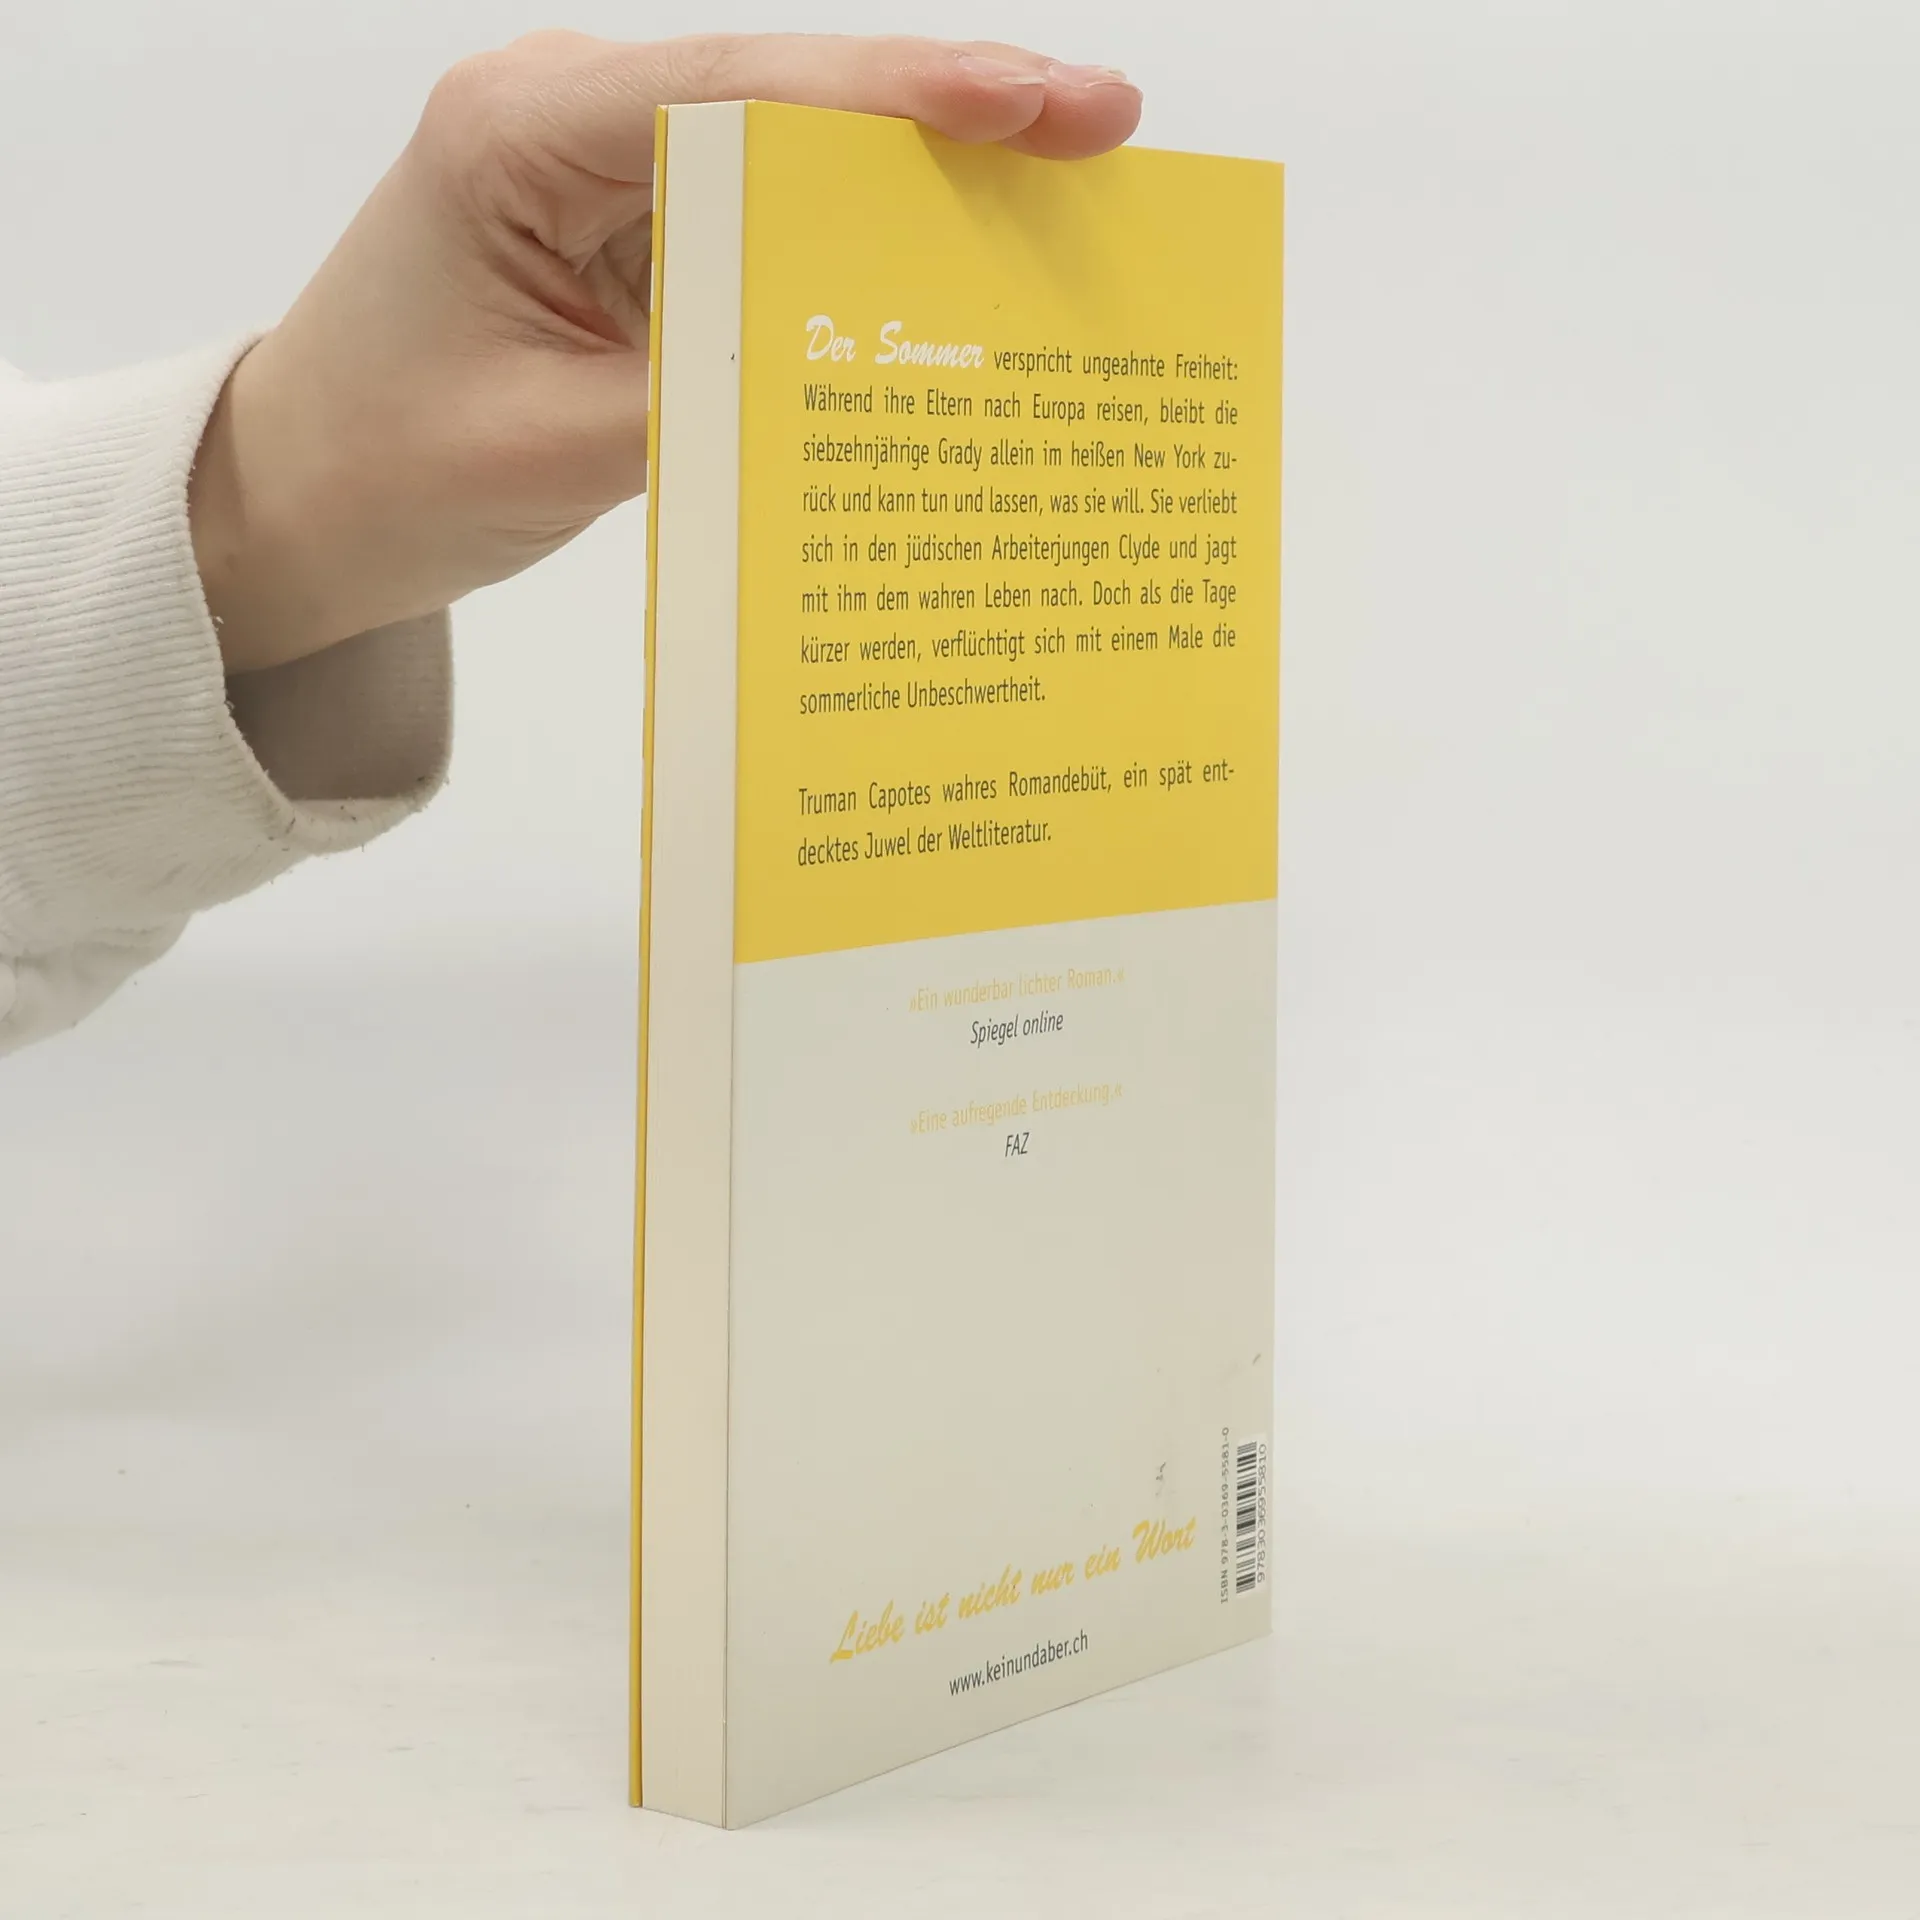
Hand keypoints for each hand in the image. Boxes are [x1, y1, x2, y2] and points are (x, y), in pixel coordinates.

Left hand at [189, 32, 1140, 675]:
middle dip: (946, 117)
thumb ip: (715, 399)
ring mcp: (604, 178)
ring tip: (1060, 196)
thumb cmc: (385, 470)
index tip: (1033, 104)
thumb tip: (874, 383)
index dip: (898, 93)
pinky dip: (854, 260)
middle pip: (788, 96)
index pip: (739, 87)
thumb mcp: (558, 450)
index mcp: (521, 132)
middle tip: (1099, 131)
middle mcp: (569, 122)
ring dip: (916, 187)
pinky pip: (763, 234)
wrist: (299, 505)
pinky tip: (948, 282)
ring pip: (790, 158)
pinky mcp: (630, 242)